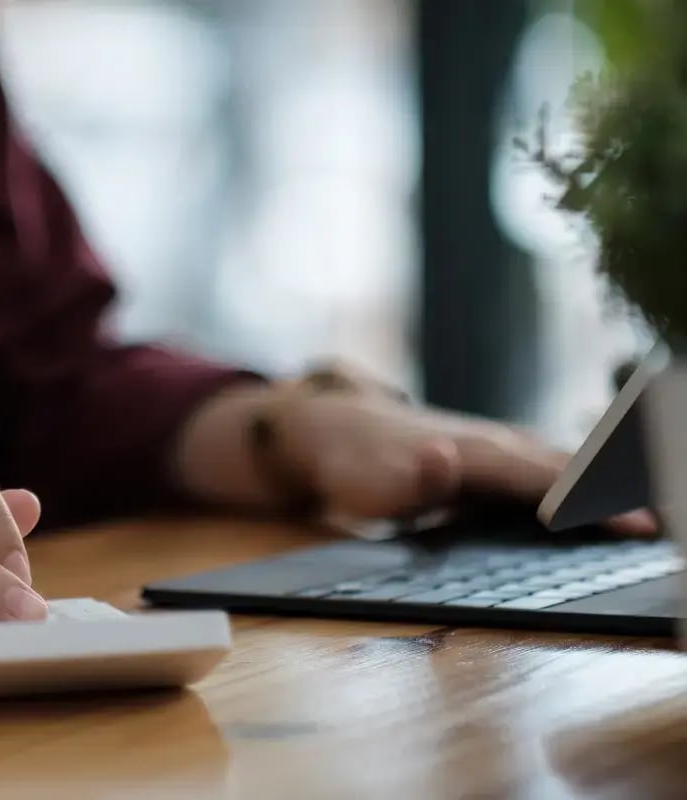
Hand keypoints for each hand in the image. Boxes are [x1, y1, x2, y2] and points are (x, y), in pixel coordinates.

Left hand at [272, 390, 656, 533]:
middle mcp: (497, 444)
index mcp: (478, 456)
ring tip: (650, 508)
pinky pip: (549, 466)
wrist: (330, 430)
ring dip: (609, 483)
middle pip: (572, 468)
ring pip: (565, 462)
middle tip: (666, 523)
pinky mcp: (491, 455)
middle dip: (621, 492)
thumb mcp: (372, 486)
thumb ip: (413, 481)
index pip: (549, 483)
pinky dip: (583, 478)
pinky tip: (603, 493)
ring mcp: (496, 445)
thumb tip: (446, 460)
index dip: (595, 505)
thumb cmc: (354, 467)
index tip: (643, 526)